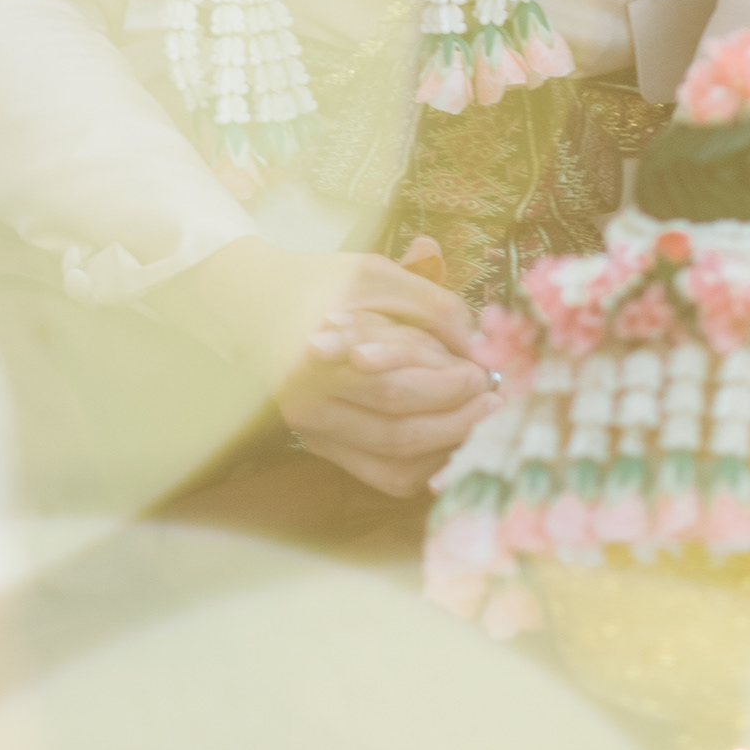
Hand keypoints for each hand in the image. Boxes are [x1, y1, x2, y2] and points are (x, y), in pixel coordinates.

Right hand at [162, 236, 496, 498]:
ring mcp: (314, 430)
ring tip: (480, 419)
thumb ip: (431, 306)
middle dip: (457, 418)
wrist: (257, 307)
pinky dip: (424, 466)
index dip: (448, 385)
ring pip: (394, 460)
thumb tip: (480, 349)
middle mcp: (311, 400)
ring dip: (447, 446)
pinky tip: (451, 441)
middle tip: (492, 399)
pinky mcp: (321, 448)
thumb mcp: (377, 274)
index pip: (395, 383)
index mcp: (321, 352)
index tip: (483, 371)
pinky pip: (382, 475)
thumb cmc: (324, 285)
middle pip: (398, 427)